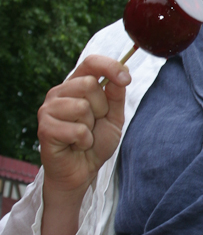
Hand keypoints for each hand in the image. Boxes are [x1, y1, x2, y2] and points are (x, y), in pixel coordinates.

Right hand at [37, 55, 130, 195]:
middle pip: (89, 84)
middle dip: (101, 107)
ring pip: (82, 106)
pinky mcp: (45, 128)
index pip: (91, 62)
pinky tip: (76, 145)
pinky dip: (84, 141)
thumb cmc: (95, 142)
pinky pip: (77, 129)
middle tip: (93, 123)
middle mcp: (59, 92)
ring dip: (90, 127)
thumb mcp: (113, 116)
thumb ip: (116, 95)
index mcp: (75, 84)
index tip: (126, 79)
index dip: (110, 66)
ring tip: (83, 135)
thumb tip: (122, 73)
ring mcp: (48, 109)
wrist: (81, 172)